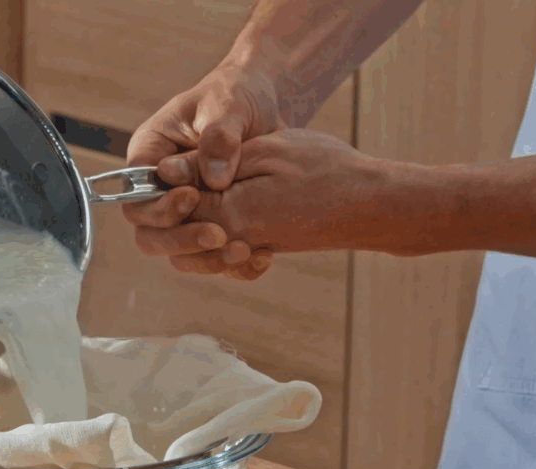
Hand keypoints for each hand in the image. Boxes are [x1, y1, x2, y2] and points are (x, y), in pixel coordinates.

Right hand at [123, 64, 285, 279]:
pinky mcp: (213, 222)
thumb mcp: (228, 103)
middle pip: (150, 233)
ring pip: (180, 253)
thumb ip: (219, 136)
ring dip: (207, 259)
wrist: (265, 105)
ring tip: (243, 251)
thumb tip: (214, 178)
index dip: (159, 207)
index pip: (136, 196)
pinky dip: (234, 264)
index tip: (193, 198)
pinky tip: (260, 257)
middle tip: (219, 235)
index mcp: (150, 155)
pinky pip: (213, 255)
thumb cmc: (236, 94)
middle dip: (181, 240)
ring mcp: (185, 210)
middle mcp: (160, 189)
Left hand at [139, 129, 414, 276]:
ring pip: (197, 245)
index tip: (178, 159)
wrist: (371, 203)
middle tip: (189, 175)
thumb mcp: (263, 152)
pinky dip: (218, 232)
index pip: (169, 206)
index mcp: (227, 215)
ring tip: (209, 184)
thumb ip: (209, 164)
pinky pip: (223, 249)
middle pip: (176, 234)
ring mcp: (246, 248)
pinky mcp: (259, 247)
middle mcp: (231, 240)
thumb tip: (165, 172)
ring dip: (193, 219)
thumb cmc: (324, 170)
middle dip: (171, 208)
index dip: (165, 182)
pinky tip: (232, 203)